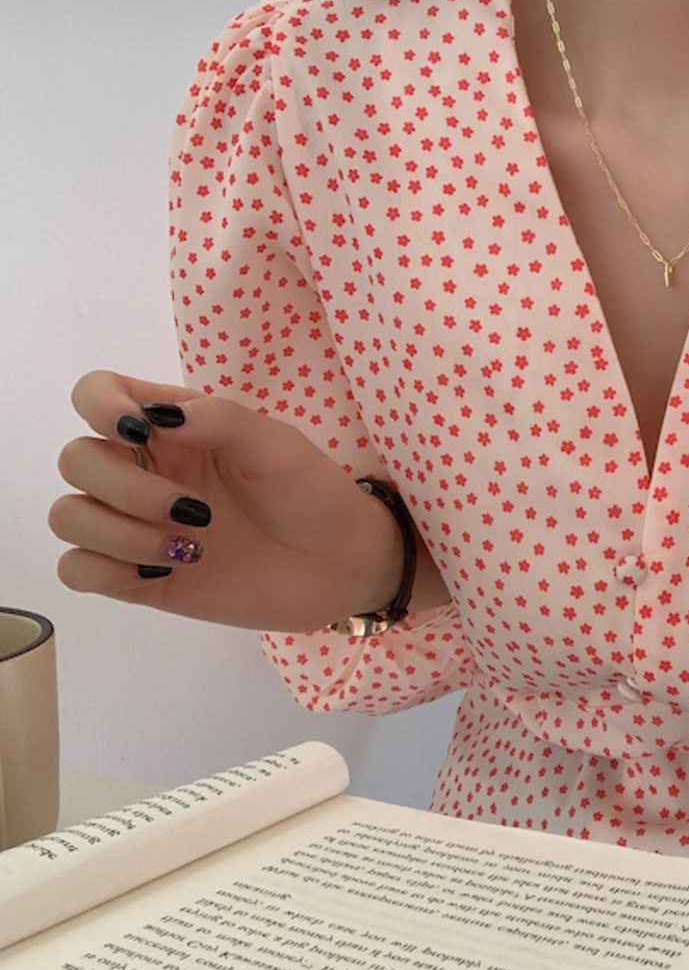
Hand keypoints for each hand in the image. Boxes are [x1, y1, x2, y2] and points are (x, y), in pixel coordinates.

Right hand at [49, 371, 415, 631]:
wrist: (339, 566)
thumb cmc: (312, 494)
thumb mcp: (279, 446)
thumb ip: (222, 420)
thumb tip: (157, 416)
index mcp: (173, 427)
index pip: (97, 393)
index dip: (99, 404)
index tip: (138, 431)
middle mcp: (145, 470)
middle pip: (76, 459)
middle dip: (126, 488)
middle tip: (196, 511)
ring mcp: (136, 524)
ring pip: (68, 515)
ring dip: (120, 533)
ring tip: (189, 547)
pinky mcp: (137, 577)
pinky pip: (76, 569)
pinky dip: (108, 570)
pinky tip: (164, 571)